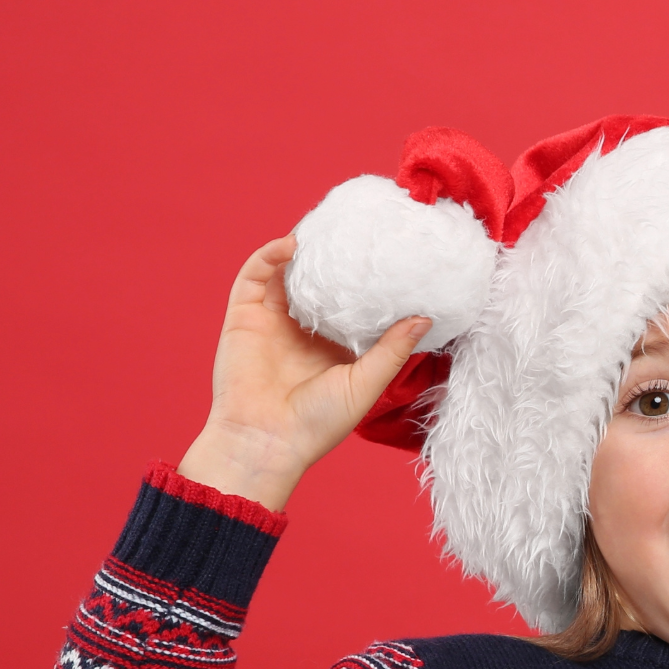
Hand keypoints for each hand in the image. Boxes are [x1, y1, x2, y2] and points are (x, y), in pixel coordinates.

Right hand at [175, 237, 429, 511]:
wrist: (265, 442)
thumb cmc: (317, 424)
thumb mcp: (366, 383)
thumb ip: (392, 349)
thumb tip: (425, 317)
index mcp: (332, 347)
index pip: (351, 304)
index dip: (366, 281)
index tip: (389, 256)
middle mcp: (302, 331)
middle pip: (319, 282)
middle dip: (335, 256)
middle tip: (358, 229)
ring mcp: (271, 321)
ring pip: (286, 273)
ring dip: (303, 249)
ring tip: (327, 226)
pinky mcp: (243, 317)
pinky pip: (254, 276)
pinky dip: (270, 255)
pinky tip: (293, 244)